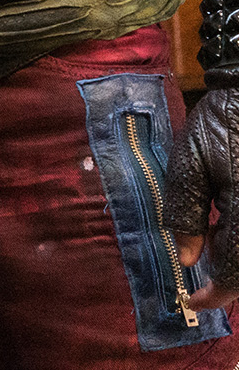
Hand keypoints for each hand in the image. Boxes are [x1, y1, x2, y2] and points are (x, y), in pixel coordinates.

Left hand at [172, 85, 238, 306]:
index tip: (194, 300)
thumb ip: (186, 209)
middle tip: (203, 264)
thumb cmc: (222, 120)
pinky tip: (230, 222)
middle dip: (230, 277)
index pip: (238, 270)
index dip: (217, 293)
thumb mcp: (190, 158)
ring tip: (216, 236)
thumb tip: (189, 259)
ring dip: (238, 257)